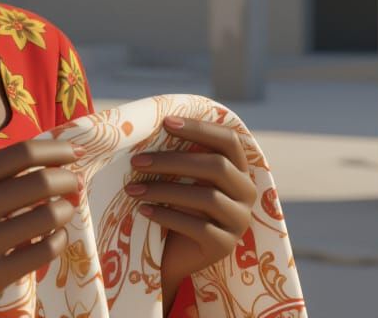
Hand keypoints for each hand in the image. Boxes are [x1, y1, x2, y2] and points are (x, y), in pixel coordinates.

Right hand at [0, 139, 85, 317]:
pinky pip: (45, 251)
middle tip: (74, 183)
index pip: (22, 154)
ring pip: (48, 217)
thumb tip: (56, 164)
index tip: (76, 151)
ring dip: (66, 210)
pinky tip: (56, 236)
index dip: (57, 150)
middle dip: (68, 179)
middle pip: (41, 182)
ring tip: (65, 210)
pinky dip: (60, 239)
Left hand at [127, 115, 255, 302]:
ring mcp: (239, 221)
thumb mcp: (180, 179)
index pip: (229, 140)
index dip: (200, 128)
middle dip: (172, 161)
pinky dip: (167, 216)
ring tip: (131, 189)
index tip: (166, 122)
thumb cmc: (177, 207)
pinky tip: (143, 211)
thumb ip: (178, 156)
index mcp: (238, 170)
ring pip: (207, 197)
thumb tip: (146, 126)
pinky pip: (198, 227)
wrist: (176, 255)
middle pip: (216, 167)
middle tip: (136, 161)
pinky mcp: (224, 245)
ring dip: (164, 190)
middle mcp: (246, 193)